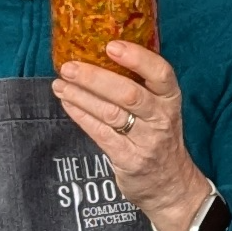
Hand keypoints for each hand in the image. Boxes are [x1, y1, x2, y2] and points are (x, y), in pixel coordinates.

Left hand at [54, 40, 212, 230]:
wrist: (171, 185)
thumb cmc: (159, 138)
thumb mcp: (161, 109)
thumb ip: (141, 85)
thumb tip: (101, 53)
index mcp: (170, 99)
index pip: (161, 73)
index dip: (137, 57)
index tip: (111, 45)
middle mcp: (162, 118)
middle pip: (128, 93)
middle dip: (94, 78)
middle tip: (69, 67)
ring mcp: (146, 141)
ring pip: (110, 113)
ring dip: (81, 96)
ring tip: (60, 84)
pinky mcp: (129, 159)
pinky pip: (100, 133)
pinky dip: (81, 116)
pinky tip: (68, 103)